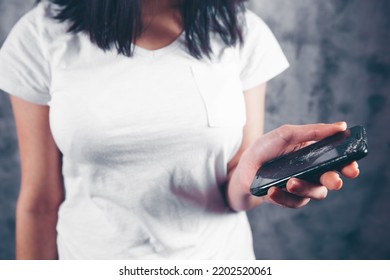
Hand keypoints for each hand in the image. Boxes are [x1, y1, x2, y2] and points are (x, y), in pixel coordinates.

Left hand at [227, 122, 359, 210]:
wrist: (241, 169)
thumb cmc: (264, 149)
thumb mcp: (285, 135)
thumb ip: (311, 131)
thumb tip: (341, 126)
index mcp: (314, 154)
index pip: (338, 160)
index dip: (348, 165)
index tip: (352, 167)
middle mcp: (312, 172)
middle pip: (331, 180)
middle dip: (333, 180)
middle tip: (333, 181)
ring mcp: (301, 187)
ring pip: (314, 193)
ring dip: (303, 188)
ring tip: (290, 182)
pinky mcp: (288, 199)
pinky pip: (293, 202)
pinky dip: (283, 196)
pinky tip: (272, 190)